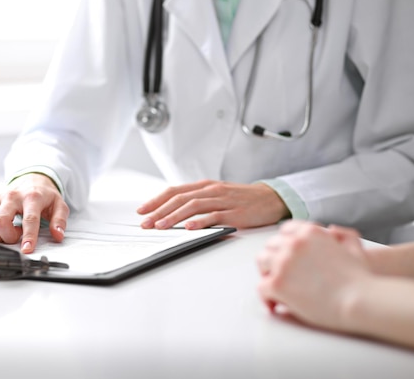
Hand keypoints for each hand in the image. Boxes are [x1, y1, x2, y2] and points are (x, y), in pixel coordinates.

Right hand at [0, 173, 68, 253]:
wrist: (32, 179)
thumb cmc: (44, 194)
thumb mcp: (59, 205)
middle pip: (0, 220)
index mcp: (31, 197)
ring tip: (7, 233)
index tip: (26, 249)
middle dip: (7, 237)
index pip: (29, 219)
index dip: (28, 237)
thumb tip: (58, 235)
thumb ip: (59, 220)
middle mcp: (11, 196)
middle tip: (16, 237)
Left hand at [137, 180, 288, 229]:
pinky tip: (188, 228)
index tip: (142, 210)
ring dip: (174, 216)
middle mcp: (210, 190)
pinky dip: (199, 222)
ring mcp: (222, 200)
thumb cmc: (241, 199)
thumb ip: (197, 200)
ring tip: (161, 226)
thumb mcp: (216, 195)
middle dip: (159, 211)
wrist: (270, 198)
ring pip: (193, 206)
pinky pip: (213, 216)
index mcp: (204, 186)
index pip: (174, 191)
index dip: (156, 200)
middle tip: (146, 222)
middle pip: (179, 198)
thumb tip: (173, 211)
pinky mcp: (233, 212)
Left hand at [255, 221, 371, 331]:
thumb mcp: (356, 249)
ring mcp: (283, 262)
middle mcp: (293, 243)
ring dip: (267, 274)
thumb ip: (345, 235)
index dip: (285, 245)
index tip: (286, 256)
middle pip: (271, 246)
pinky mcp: (277, 283)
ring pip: (262, 262)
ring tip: (276, 288)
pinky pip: (262, 287)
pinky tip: (275, 304)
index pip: (286, 231)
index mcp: (310, 232)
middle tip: (280, 274)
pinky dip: (267, 297)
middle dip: (274, 259)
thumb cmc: (360, 279)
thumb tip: (332, 229)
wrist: (360, 301)